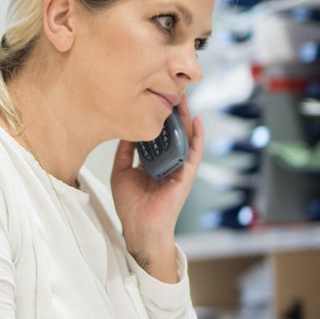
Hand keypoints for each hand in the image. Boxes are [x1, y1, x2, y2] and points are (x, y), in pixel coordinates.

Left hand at [112, 95, 203, 278]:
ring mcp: (179, 168)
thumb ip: (125, 151)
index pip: (158, 134)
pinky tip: (197, 121)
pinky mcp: (186, 175)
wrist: (139, 227)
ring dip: (186, 118)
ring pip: (185, 138)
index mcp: (153, 161)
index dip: (158, 117)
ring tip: (184, 99)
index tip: (154, 98)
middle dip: (173, 112)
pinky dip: (198, 137)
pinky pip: (194, 153)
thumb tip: (124, 130)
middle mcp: (168, 162)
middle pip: (173, 132)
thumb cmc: (131, 205)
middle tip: (170, 91)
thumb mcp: (122, 171)